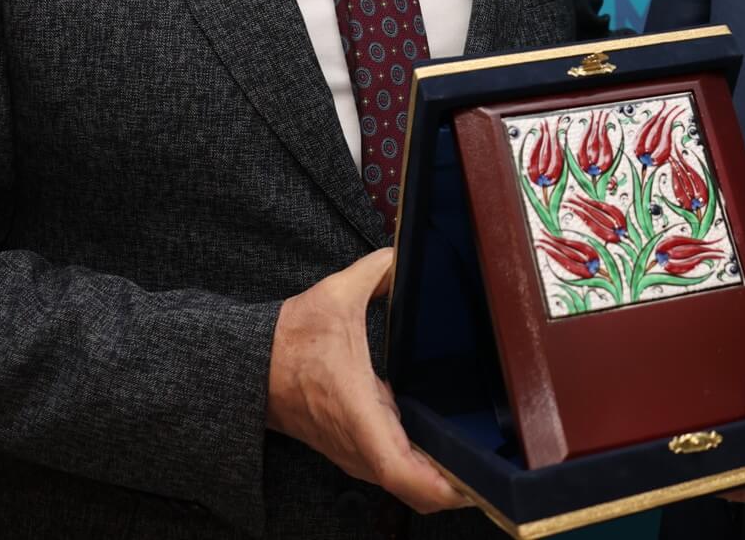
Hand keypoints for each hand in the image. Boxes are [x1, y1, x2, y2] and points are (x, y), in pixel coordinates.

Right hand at [266, 248, 465, 513]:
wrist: (249, 365)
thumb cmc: (290, 339)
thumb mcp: (336, 294)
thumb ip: (376, 271)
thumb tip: (402, 254)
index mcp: (361, 413)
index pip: (403, 473)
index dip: (442, 488)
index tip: (476, 484)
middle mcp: (359, 444)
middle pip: (414, 491)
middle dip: (455, 487)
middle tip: (496, 471)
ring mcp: (353, 451)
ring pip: (403, 484)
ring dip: (437, 481)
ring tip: (478, 463)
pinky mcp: (350, 448)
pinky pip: (391, 470)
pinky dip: (418, 470)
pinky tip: (440, 450)